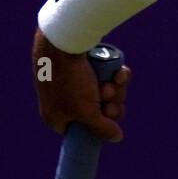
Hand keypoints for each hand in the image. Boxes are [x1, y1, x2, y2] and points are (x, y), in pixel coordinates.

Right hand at [32, 28, 131, 142]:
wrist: (62, 40)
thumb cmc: (69, 80)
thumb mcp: (86, 112)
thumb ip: (101, 129)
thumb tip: (116, 137)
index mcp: (58, 117)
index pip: (82, 132)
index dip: (99, 126)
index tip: (107, 118)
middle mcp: (65, 101)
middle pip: (99, 112)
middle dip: (110, 104)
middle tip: (108, 95)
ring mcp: (76, 83)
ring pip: (106, 94)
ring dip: (115, 89)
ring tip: (112, 82)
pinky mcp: (87, 66)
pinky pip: (108, 76)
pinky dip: (117, 75)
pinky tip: (119, 72)